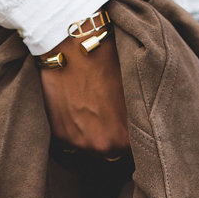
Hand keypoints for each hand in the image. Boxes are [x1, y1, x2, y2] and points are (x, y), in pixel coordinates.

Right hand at [38, 31, 129, 155]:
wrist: (72, 47)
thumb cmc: (108, 63)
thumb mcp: (133, 93)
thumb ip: (136, 119)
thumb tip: (140, 128)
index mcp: (125, 138)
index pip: (134, 150)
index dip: (131, 134)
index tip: (127, 121)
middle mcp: (101, 146)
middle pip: (110, 151)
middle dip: (110, 135)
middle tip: (108, 111)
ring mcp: (77, 143)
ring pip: (89, 146)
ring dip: (91, 132)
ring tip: (90, 106)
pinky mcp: (58, 134)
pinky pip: (70, 139)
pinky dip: (73, 126)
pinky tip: (75, 105)